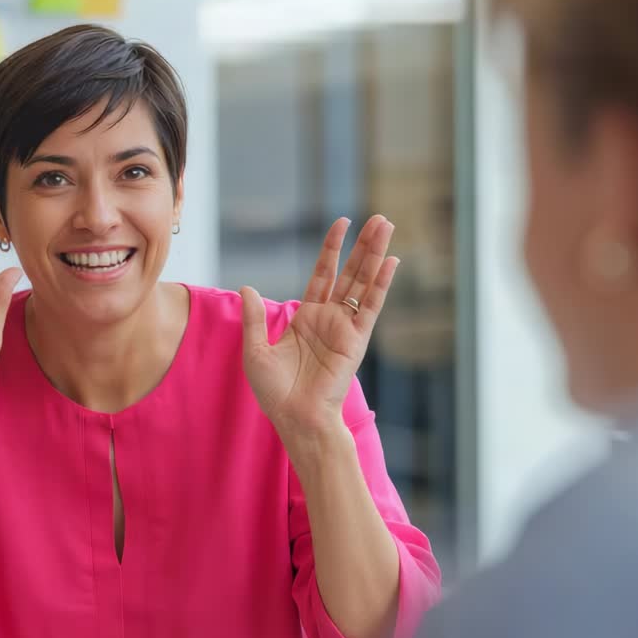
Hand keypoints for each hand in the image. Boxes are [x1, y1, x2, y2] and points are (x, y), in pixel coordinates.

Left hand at [241, 216, 397, 439]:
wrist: (295, 418)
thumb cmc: (275, 392)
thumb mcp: (256, 350)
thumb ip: (254, 318)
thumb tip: (246, 288)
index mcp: (307, 318)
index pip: (323, 273)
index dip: (332, 249)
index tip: (342, 223)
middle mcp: (329, 318)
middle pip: (350, 272)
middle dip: (363, 246)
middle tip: (379, 219)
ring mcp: (345, 328)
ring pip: (363, 283)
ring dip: (376, 255)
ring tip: (387, 227)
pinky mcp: (356, 340)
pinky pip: (370, 307)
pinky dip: (380, 284)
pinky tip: (390, 262)